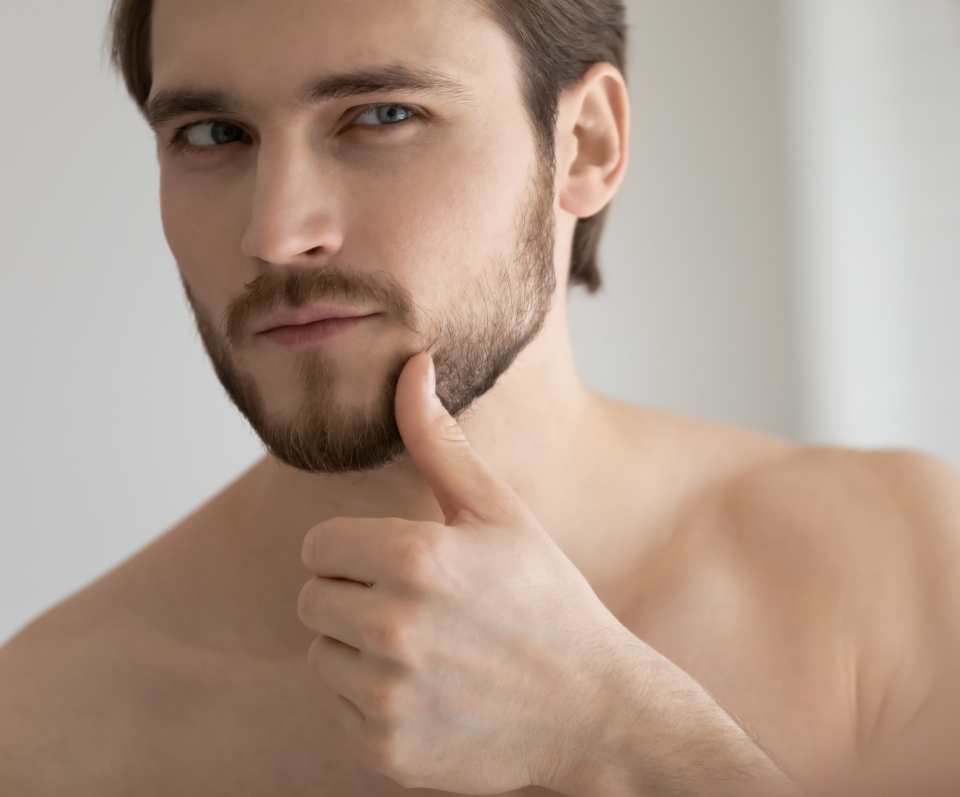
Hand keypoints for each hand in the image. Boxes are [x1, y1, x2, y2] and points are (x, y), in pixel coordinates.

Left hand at [297, 352, 633, 793]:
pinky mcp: (386, 750)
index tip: (398, 561)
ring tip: (428, 648)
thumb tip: (412, 365)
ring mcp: (389, 696)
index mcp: (415, 558)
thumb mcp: (497, 511)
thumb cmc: (544, 596)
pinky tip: (430, 692)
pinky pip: (341, 708)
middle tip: (417, 604)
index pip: (318, 546)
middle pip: (312, 599)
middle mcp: (394, 629)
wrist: (593, 707)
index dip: (355, 550)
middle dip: (353, 595)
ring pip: (324, 654)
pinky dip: (373, 701)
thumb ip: (438, 441)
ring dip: (359, 648)